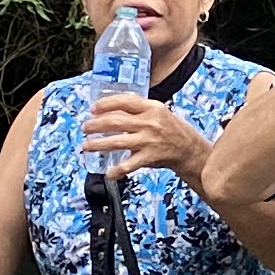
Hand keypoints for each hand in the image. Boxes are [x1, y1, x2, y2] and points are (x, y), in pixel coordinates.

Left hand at [84, 91, 213, 182]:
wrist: (188, 148)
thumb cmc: (170, 129)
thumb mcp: (157, 112)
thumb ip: (137, 111)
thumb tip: (109, 111)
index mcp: (151, 108)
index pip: (124, 101)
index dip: (106, 104)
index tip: (93, 109)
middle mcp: (149, 122)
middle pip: (116, 122)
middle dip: (96, 125)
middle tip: (85, 128)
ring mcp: (149, 140)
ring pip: (117, 142)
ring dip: (98, 144)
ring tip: (87, 146)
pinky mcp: (150, 157)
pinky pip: (129, 165)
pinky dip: (117, 170)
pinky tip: (108, 173)